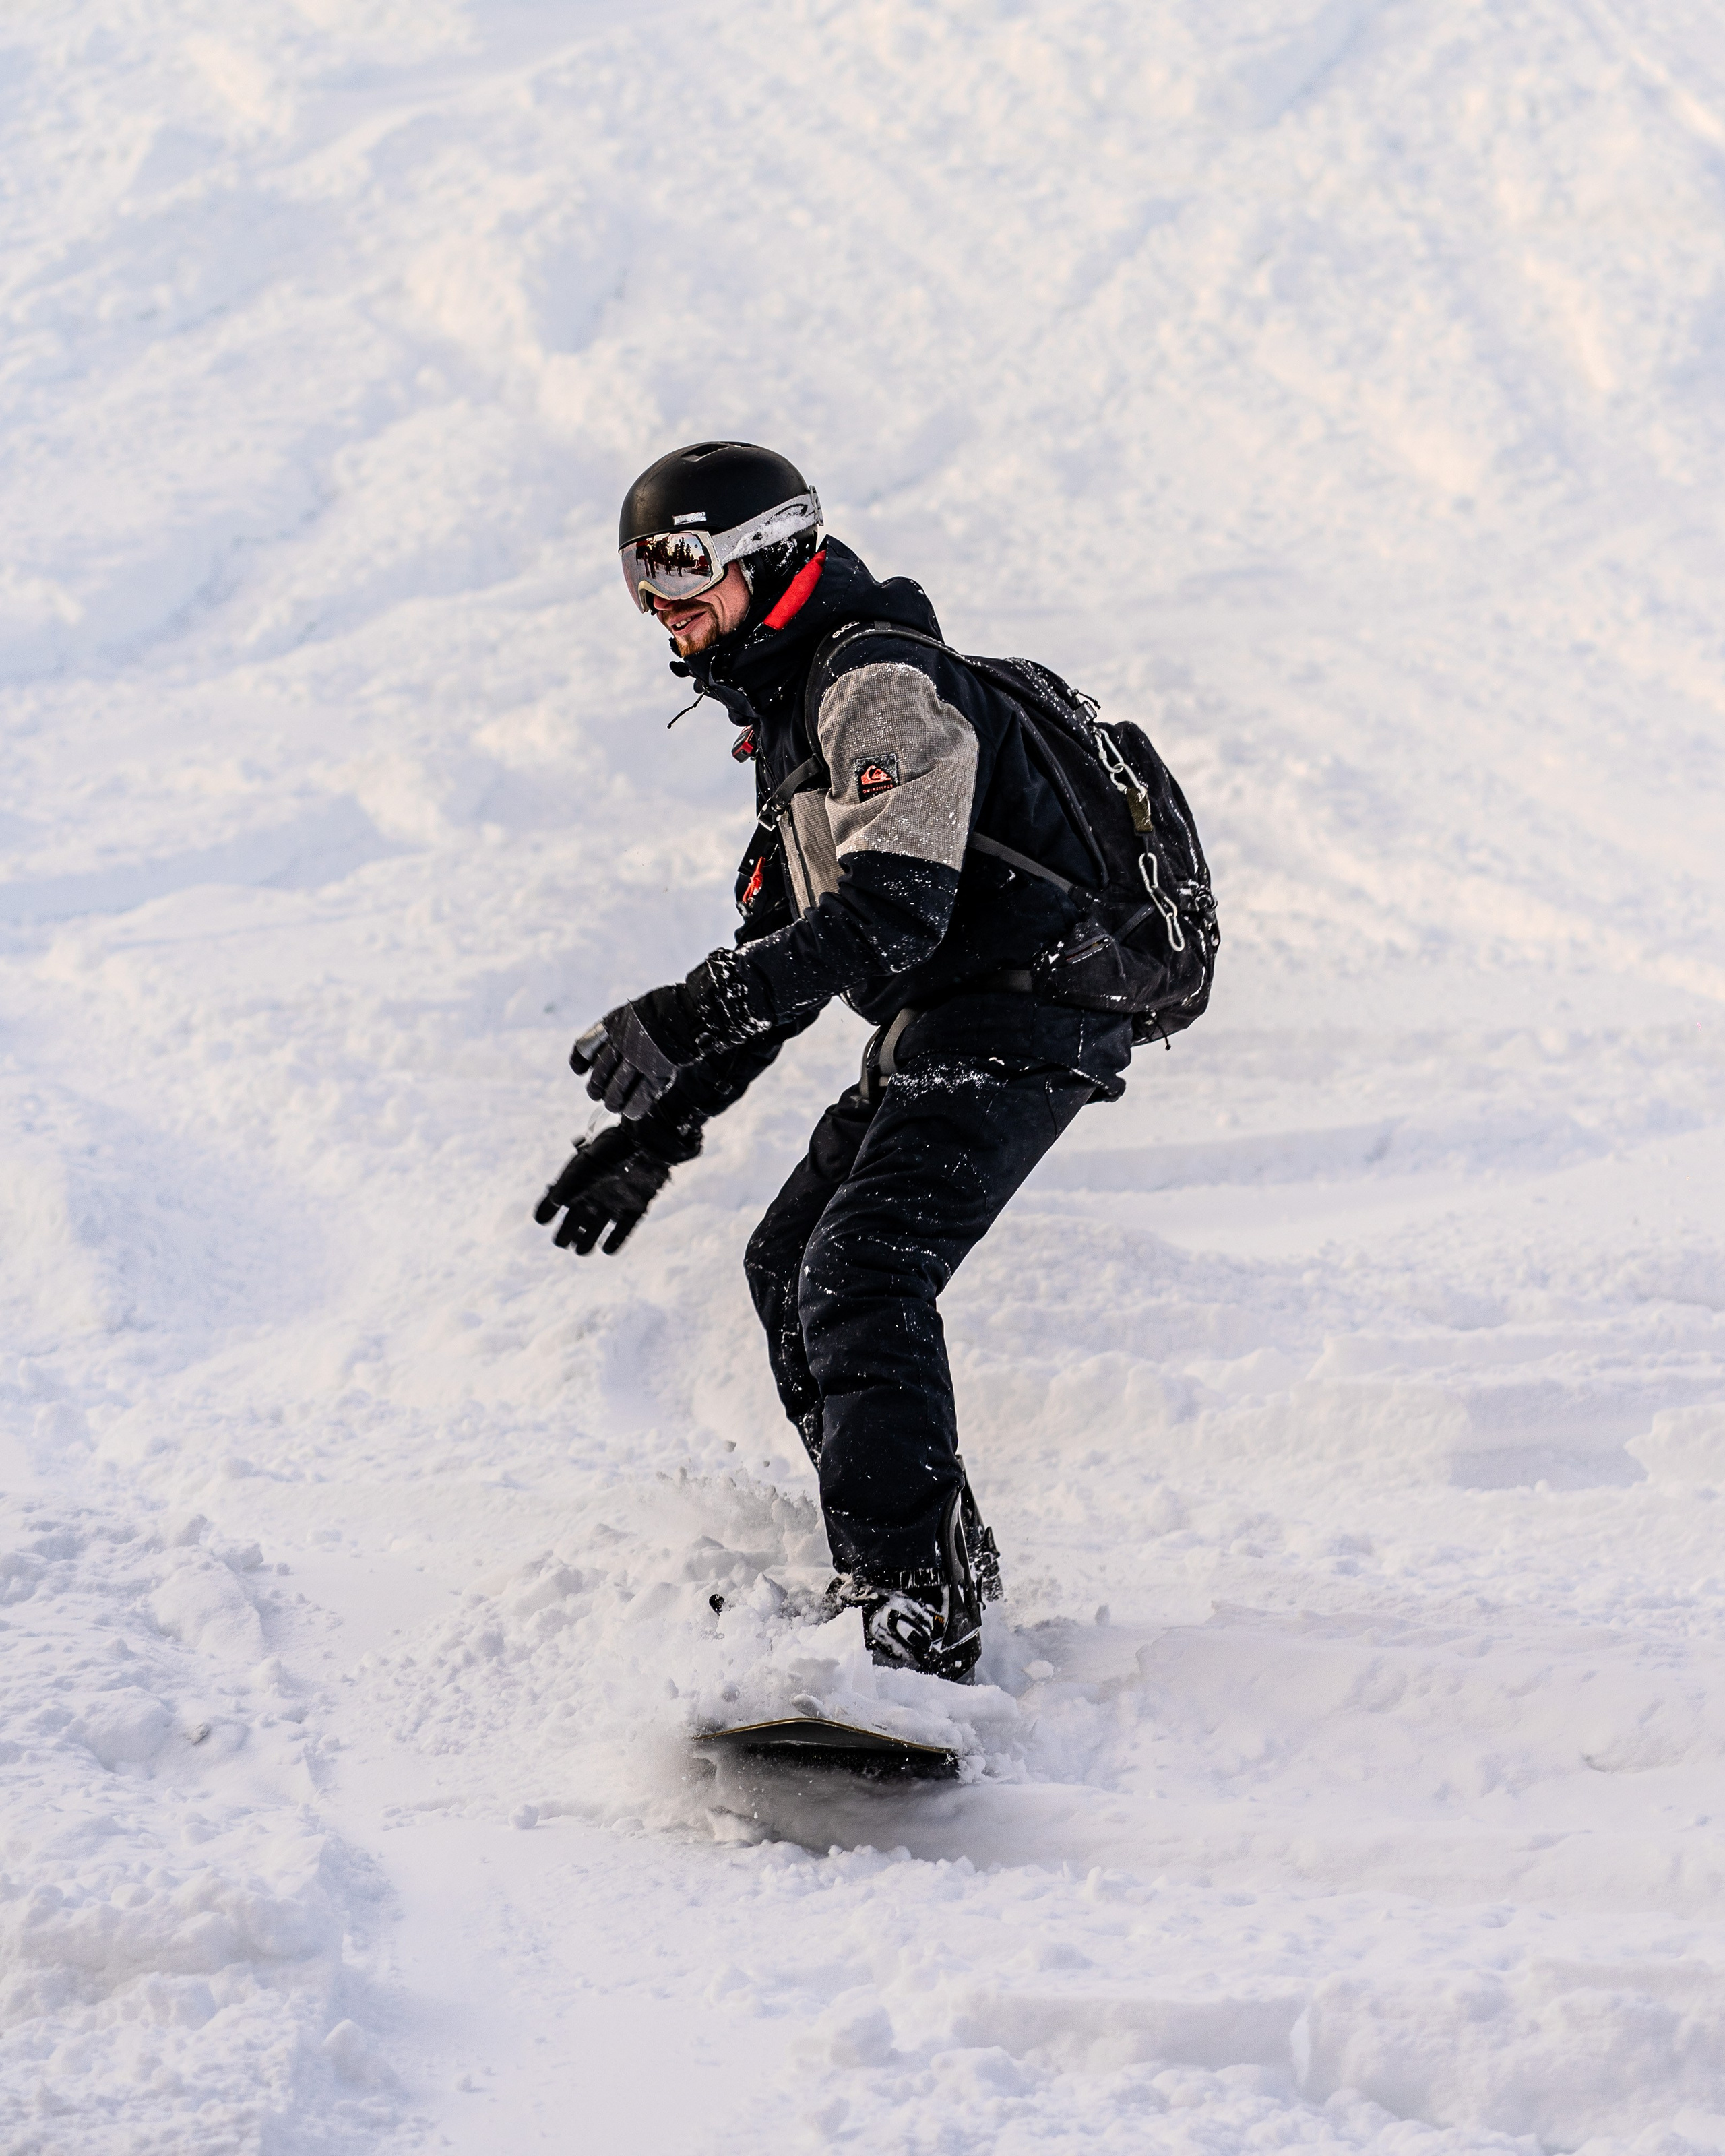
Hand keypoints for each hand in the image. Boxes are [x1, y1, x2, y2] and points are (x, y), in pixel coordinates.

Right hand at [533, 1126, 672, 1254]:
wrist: (645, 1143)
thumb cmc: (611, 1151)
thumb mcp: (584, 1164)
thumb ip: (568, 1182)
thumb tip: (555, 1202)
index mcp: (575, 1184)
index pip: (553, 1203)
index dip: (545, 1212)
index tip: (543, 1219)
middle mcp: (590, 1197)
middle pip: (571, 1225)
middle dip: (565, 1236)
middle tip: (563, 1241)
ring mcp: (611, 1205)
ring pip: (593, 1233)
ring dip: (586, 1243)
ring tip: (582, 1249)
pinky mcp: (632, 1211)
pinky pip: (620, 1233)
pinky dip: (614, 1243)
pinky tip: (607, 1248)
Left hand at [569, 985, 702, 1120]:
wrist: (689, 1007)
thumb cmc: (665, 1008)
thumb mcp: (633, 1011)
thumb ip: (621, 1028)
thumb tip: (612, 1047)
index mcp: (613, 1024)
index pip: (585, 1047)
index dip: (580, 1061)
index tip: (580, 1070)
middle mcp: (622, 1043)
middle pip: (600, 1073)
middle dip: (596, 1088)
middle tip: (596, 1095)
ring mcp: (639, 1059)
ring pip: (617, 1088)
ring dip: (613, 1101)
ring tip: (613, 1106)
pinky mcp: (658, 1072)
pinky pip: (641, 1096)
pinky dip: (634, 1107)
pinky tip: (630, 1113)